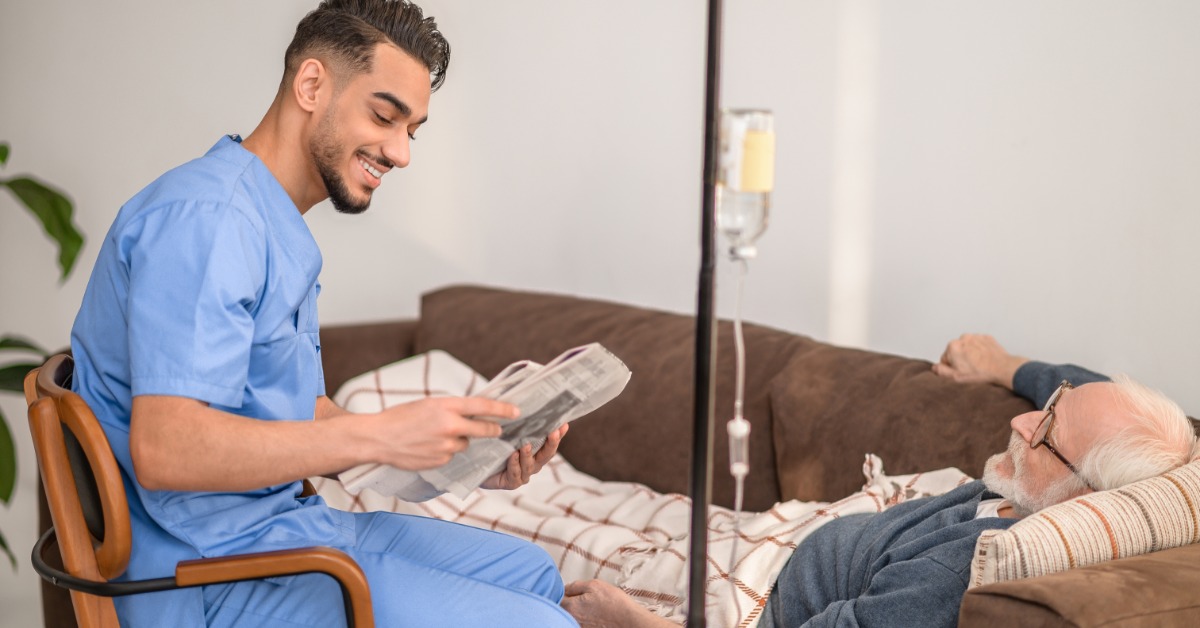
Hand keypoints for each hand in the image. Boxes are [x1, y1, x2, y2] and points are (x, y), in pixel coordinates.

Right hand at [367, 397, 517, 470]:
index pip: (482, 406)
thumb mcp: (428, 403)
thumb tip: (472, 412)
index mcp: (446, 405)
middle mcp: (450, 425)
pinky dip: (445, 452)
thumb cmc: (401, 417)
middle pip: (484, 429)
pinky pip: (452, 456)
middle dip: (493, 429)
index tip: (516, 411)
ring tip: (435, 436)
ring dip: (459, 440)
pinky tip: (428, 447)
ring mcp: (446, 446)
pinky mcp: (441, 461)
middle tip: (498, 429)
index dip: (502, 409)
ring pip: (465, 443)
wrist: (378, 438)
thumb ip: (451, 408)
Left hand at [480, 423, 568, 489]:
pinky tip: (512, 455)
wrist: (475, 466)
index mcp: (535, 450)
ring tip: (526, 444)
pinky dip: (514, 464)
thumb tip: (522, 401)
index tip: (563, 424)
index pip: (550, 442)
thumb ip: (516, 422)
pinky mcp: (512, 482)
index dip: (559, 434)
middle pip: (546, 455)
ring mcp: (523, 474)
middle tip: (553, 432)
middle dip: (551, 443)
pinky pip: (516, 474)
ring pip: (530, 465)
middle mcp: (532, 463)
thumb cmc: (493, 446)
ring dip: (528, 454)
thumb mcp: (506, 431)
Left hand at [562, 580, 674, 627]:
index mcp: (571, 607)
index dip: (562, 591)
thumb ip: (575, 586)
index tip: (571, 589)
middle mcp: (572, 620)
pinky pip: (580, 622)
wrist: (629, 621)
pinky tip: (595, 615)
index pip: (556, 597)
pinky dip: (584, 617)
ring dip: (577, 610)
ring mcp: (579, 627)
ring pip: (571, 616)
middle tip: (582, 597)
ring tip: (591, 606)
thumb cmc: (614, 603)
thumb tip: (565, 587)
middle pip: (562, 608)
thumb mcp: (594, 585)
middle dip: (568, 601)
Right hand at [932, 333, 1027, 388]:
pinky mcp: (987, 338)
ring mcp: (976, 337)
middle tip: (970, 369)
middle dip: (961, 358)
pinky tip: (985, 359)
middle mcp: (963, 338)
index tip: (960, 371)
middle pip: (956, 350)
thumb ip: (942, 371)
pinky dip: (980, 350)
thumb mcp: (956, 377)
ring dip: (970, 353)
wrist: (1002, 368)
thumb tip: (935, 367)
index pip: (945, 357)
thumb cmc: (981, 373)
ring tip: (979, 364)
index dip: (951, 366)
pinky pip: (979, 344)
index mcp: (953, 346)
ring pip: (968, 346)